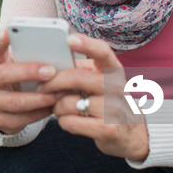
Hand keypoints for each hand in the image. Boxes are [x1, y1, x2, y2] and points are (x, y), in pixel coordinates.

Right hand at [0, 29, 60, 134]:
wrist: (4, 105)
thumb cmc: (20, 77)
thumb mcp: (19, 64)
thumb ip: (30, 56)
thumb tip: (58, 52)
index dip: (1, 40)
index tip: (9, 31)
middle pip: (4, 74)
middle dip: (29, 72)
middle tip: (51, 71)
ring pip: (16, 101)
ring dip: (40, 98)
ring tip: (59, 92)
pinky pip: (22, 119)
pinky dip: (41, 113)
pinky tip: (55, 107)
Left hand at [37, 34, 149, 160]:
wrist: (130, 133)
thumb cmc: (106, 101)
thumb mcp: (100, 81)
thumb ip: (81, 70)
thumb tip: (50, 63)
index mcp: (113, 70)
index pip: (103, 52)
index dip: (86, 44)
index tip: (69, 39)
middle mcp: (117, 87)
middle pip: (76, 78)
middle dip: (52, 82)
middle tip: (42, 86)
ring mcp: (114, 109)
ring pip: (68, 103)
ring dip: (56, 106)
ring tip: (59, 107)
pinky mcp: (107, 129)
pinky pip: (70, 122)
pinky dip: (63, 121)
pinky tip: (68, 119)